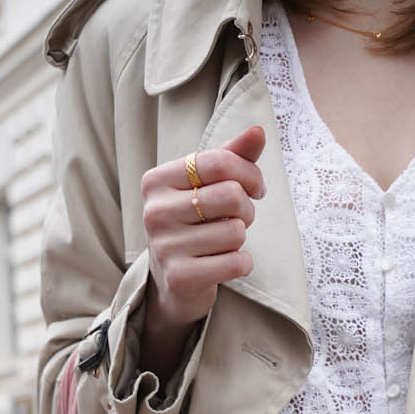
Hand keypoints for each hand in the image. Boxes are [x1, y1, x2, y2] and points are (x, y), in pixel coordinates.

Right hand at [140, 124, 266, 331]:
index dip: (249, 173)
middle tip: (240, 218)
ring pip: (235, 231)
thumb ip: (232, 156)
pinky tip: (229, 263)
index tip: (256, 187)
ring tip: (225, 242)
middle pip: (231, 195)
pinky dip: (242, 263)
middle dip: (247, 208)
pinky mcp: (180, 277)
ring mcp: (165, 246)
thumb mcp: (207, 186)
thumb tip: (258, 131)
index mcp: (158, 181)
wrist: (173, 282)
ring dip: (241, 238)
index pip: (219, 162)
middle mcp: (156, 211)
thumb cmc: (194, 224)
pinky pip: (235, 263)